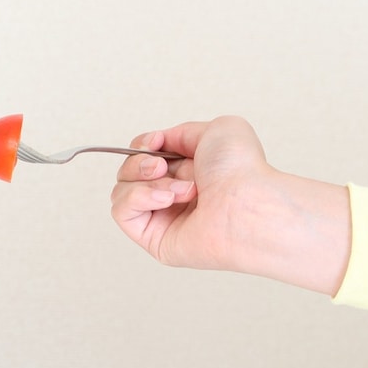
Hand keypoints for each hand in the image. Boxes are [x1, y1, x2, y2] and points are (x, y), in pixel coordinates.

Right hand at [110, 115, 350, 294]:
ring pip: (121, 191)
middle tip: (163, 166)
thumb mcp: (215, 129)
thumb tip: (155, 143)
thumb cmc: (241, 170)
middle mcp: (173, 194)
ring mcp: (162, 218)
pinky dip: (139, 198)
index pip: (144, 156)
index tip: (155, 142)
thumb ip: (180, 132)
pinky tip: (166, 198)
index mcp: (188, 171)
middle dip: (141, 163)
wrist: (246, 202)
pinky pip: (122, 212)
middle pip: (128, 172)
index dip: (143, 146)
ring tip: (181, 188)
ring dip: (146, 182)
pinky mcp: (153, 238)